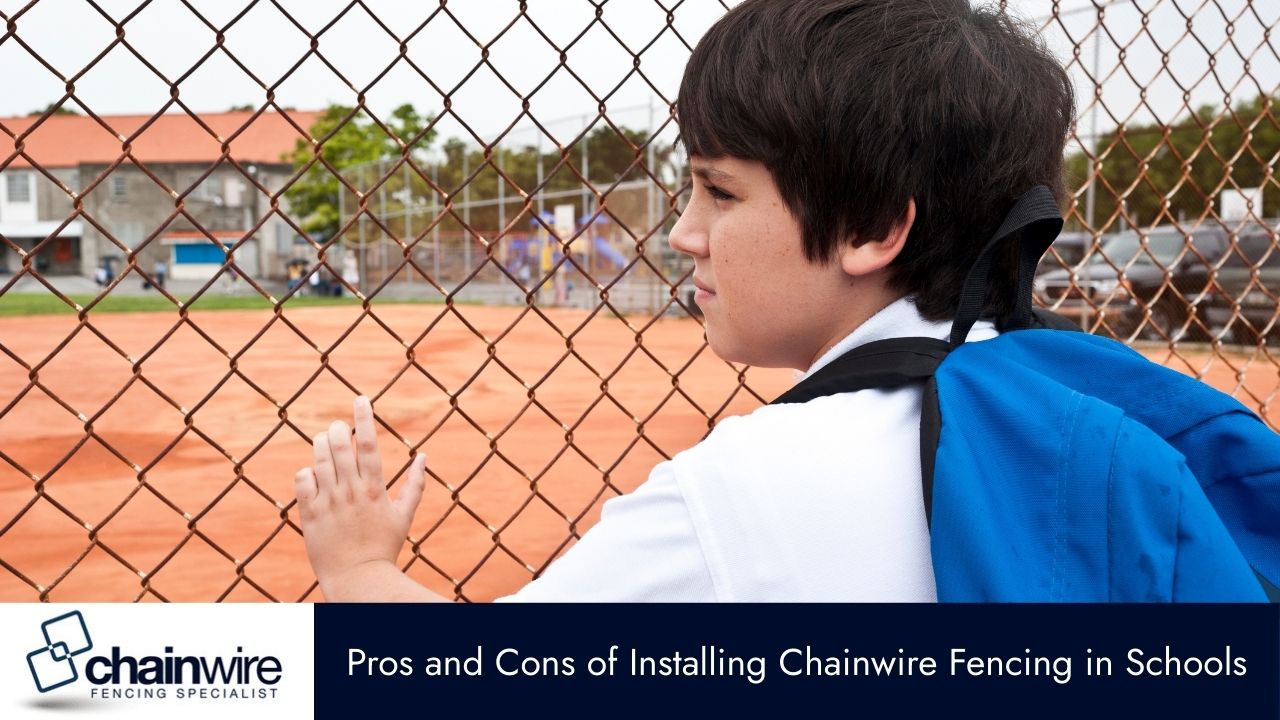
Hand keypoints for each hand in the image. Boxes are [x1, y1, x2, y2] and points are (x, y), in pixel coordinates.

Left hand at [294, 395, 425, 597]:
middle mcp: (350, 491)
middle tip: (340, 428)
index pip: (369, 444)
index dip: (364, 418)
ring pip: (318, 457)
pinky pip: (302, 480)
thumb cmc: (384, 547)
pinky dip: (307, 471)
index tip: (360, 398)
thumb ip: (415, 484)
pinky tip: (315, 475)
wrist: (358, 579)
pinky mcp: (310, 514)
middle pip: (339, 444)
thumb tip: (424, 456)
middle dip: (338, 428)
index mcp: (374, 489)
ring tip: (326, 445)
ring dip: (321, 444)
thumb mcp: (404, 516)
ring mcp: (329, 502)